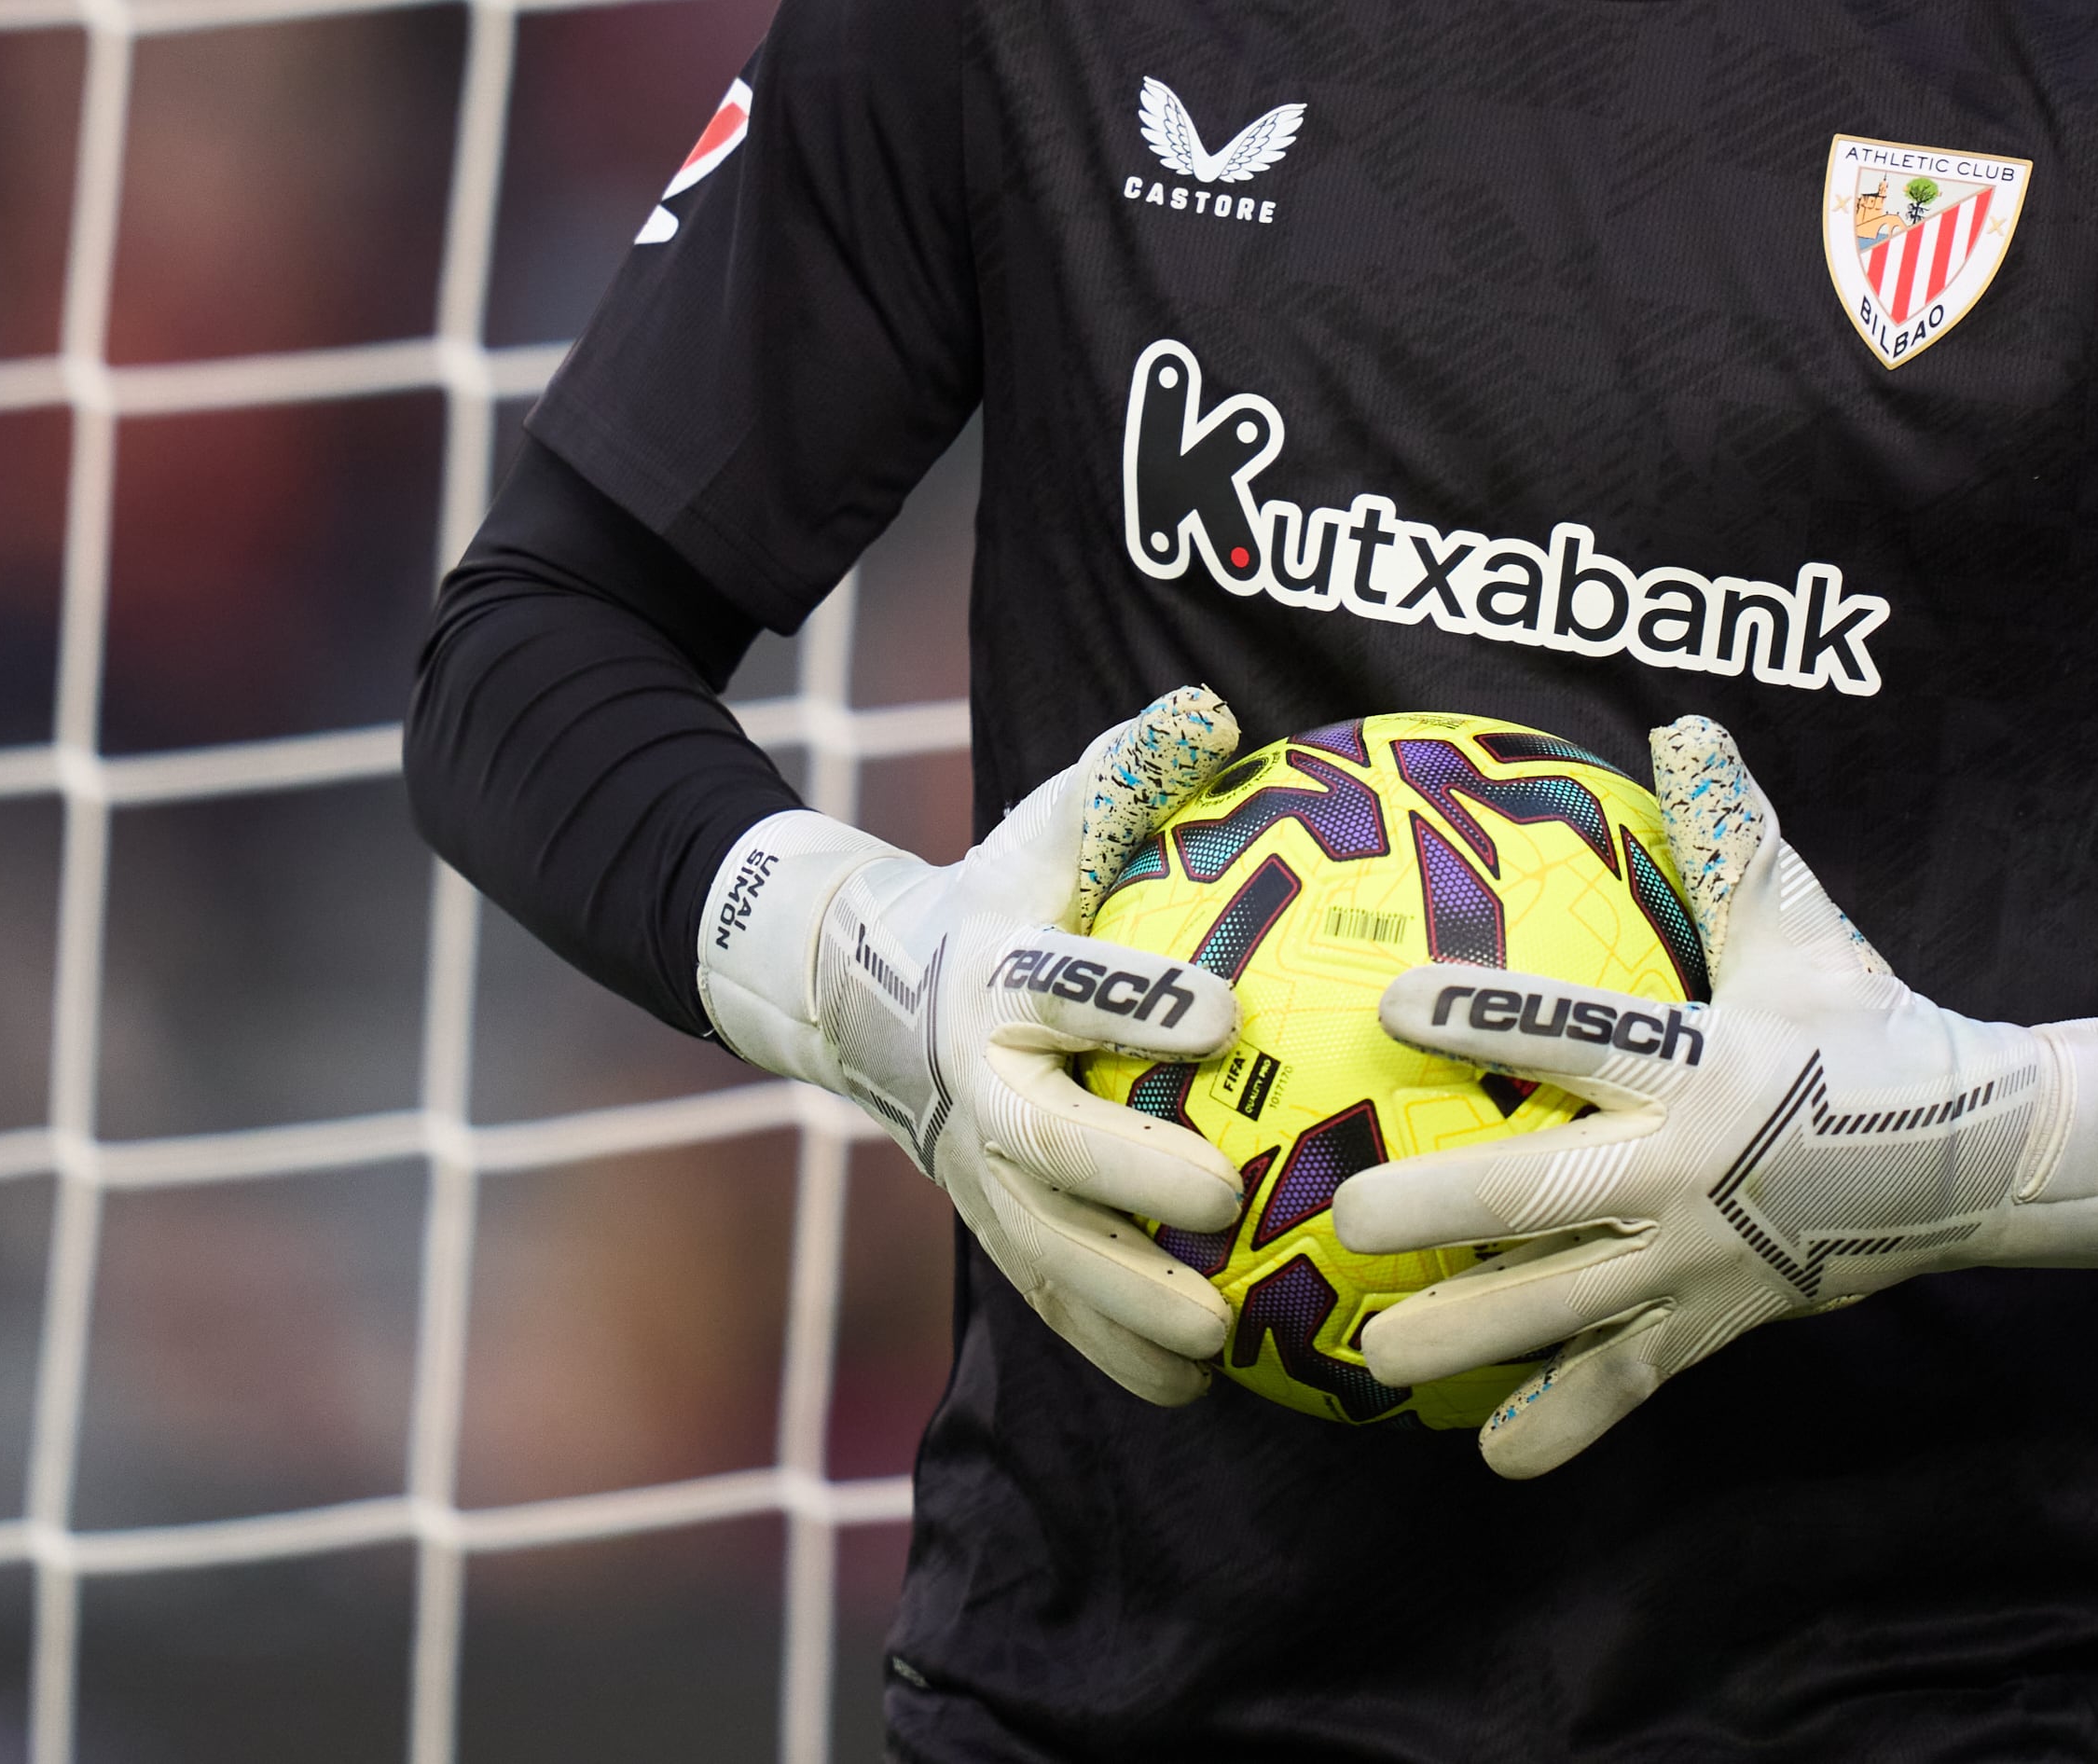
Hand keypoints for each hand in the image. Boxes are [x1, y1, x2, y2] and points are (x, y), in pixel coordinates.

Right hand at [695, 687, 1251, 1402]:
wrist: (868, 990)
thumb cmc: (1003, 894)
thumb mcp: (1050, 824)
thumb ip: (1129, 770)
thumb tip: (1217, 709)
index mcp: (998, 974)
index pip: (1068, 985)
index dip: (1138, 1001)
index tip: (1229, 1014)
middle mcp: (979, 1080)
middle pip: (1044, 1137)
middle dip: (1127, 1172)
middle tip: (1223, 1198)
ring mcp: (976, 1167)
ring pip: (1042, 1243)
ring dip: (1126, 1295)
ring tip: (1220, 1332)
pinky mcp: (991, 1224)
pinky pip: (1049, 1300)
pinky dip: (1114, 1350)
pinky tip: (1201, 1387)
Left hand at [1337, 715, 2097, 1476]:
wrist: (1979, 1157)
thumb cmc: (1869, 1026)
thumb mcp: (1804, 929)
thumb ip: (1732, 837)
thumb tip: (1682, 721)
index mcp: (1705, 1061)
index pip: (1580, 1032)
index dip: (1489, 1017)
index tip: (1391, 1002)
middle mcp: (1693, 1170)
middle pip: (1546, 1194)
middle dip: (1440, 1207)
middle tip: (1345, 1213)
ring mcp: (1702, 1262)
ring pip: (1567, 1308)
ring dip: (1469, 1333)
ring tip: (1372, 1354)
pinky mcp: (1719, 1324)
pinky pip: (1629, 1382)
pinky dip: (1564, 1424)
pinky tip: (1491, 1453)